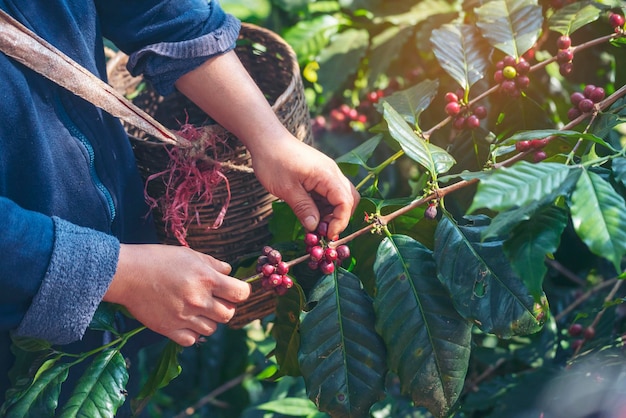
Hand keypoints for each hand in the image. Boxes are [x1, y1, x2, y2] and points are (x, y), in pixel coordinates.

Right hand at [104, 244, 249, 345]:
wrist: (127, 274)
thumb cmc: (158, 259)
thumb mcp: (190, 254)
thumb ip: (213, 264)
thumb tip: (229, 272)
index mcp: (207, 279)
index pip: (240, 294)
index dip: (241, 292)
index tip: (235, 290)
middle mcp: (199, 300)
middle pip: (229, 314)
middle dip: (226, 307)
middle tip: (215, 300)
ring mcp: (184, 317)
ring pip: (212, 329)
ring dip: (209, 320)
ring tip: (198, 309)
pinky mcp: (169, 329)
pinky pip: (192, 339)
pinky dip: (192, 333)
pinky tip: (186, 320)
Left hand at [174, 52, 358, 237]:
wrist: (266, 138)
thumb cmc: (273, 161)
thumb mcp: (286, 189)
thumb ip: (303, 209)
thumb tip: (314, 227)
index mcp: (327, 175)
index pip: (346, 202)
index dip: (340, 222)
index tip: (326, 235)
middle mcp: (332, 172)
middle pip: (349, 199)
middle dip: (340, 217)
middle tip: (322, 231)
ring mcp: (326, 172)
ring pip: (340, 196)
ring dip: (331, 212)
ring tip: (314, 224)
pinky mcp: (319, 173)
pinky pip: (328, 192)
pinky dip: (323, 205)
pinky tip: (310, 212)